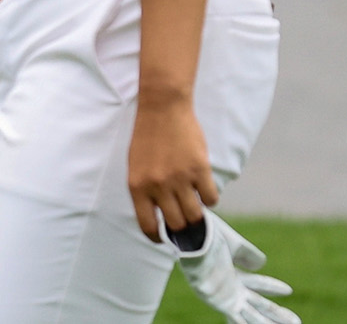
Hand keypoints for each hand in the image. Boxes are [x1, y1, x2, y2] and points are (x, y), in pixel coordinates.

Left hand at [127, 97, 217, 241]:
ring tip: (196, 206)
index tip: (165, 239)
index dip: (158, 238)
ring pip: (195, 215)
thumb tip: (161, 217)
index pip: (148, 226)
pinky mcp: (199, 169)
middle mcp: (158, 186)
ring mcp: (179, 178)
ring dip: (197, 215)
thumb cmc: (147, 137)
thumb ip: (146, 191)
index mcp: (137, 187)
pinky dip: (210, 199)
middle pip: (176, 223)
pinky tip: (204, 190)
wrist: (162, 108)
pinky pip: (211, 198)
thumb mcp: (136, 166)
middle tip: (186, 220)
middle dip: (182, 227)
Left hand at [174, 210, 299, 323]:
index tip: (289, 290)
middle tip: (296, 323)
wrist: (192, 234)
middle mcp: (230, 288)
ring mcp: (223, 296)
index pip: (259, 284)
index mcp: (233, 275)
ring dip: (266, 323)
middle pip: (260, 305)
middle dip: (277, 315)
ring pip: (252, 315)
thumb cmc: (207, 236)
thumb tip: (262, 264)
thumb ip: (247, 254)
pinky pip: (236, 318)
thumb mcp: (233, 244)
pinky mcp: (216, 300)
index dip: (273, 287)